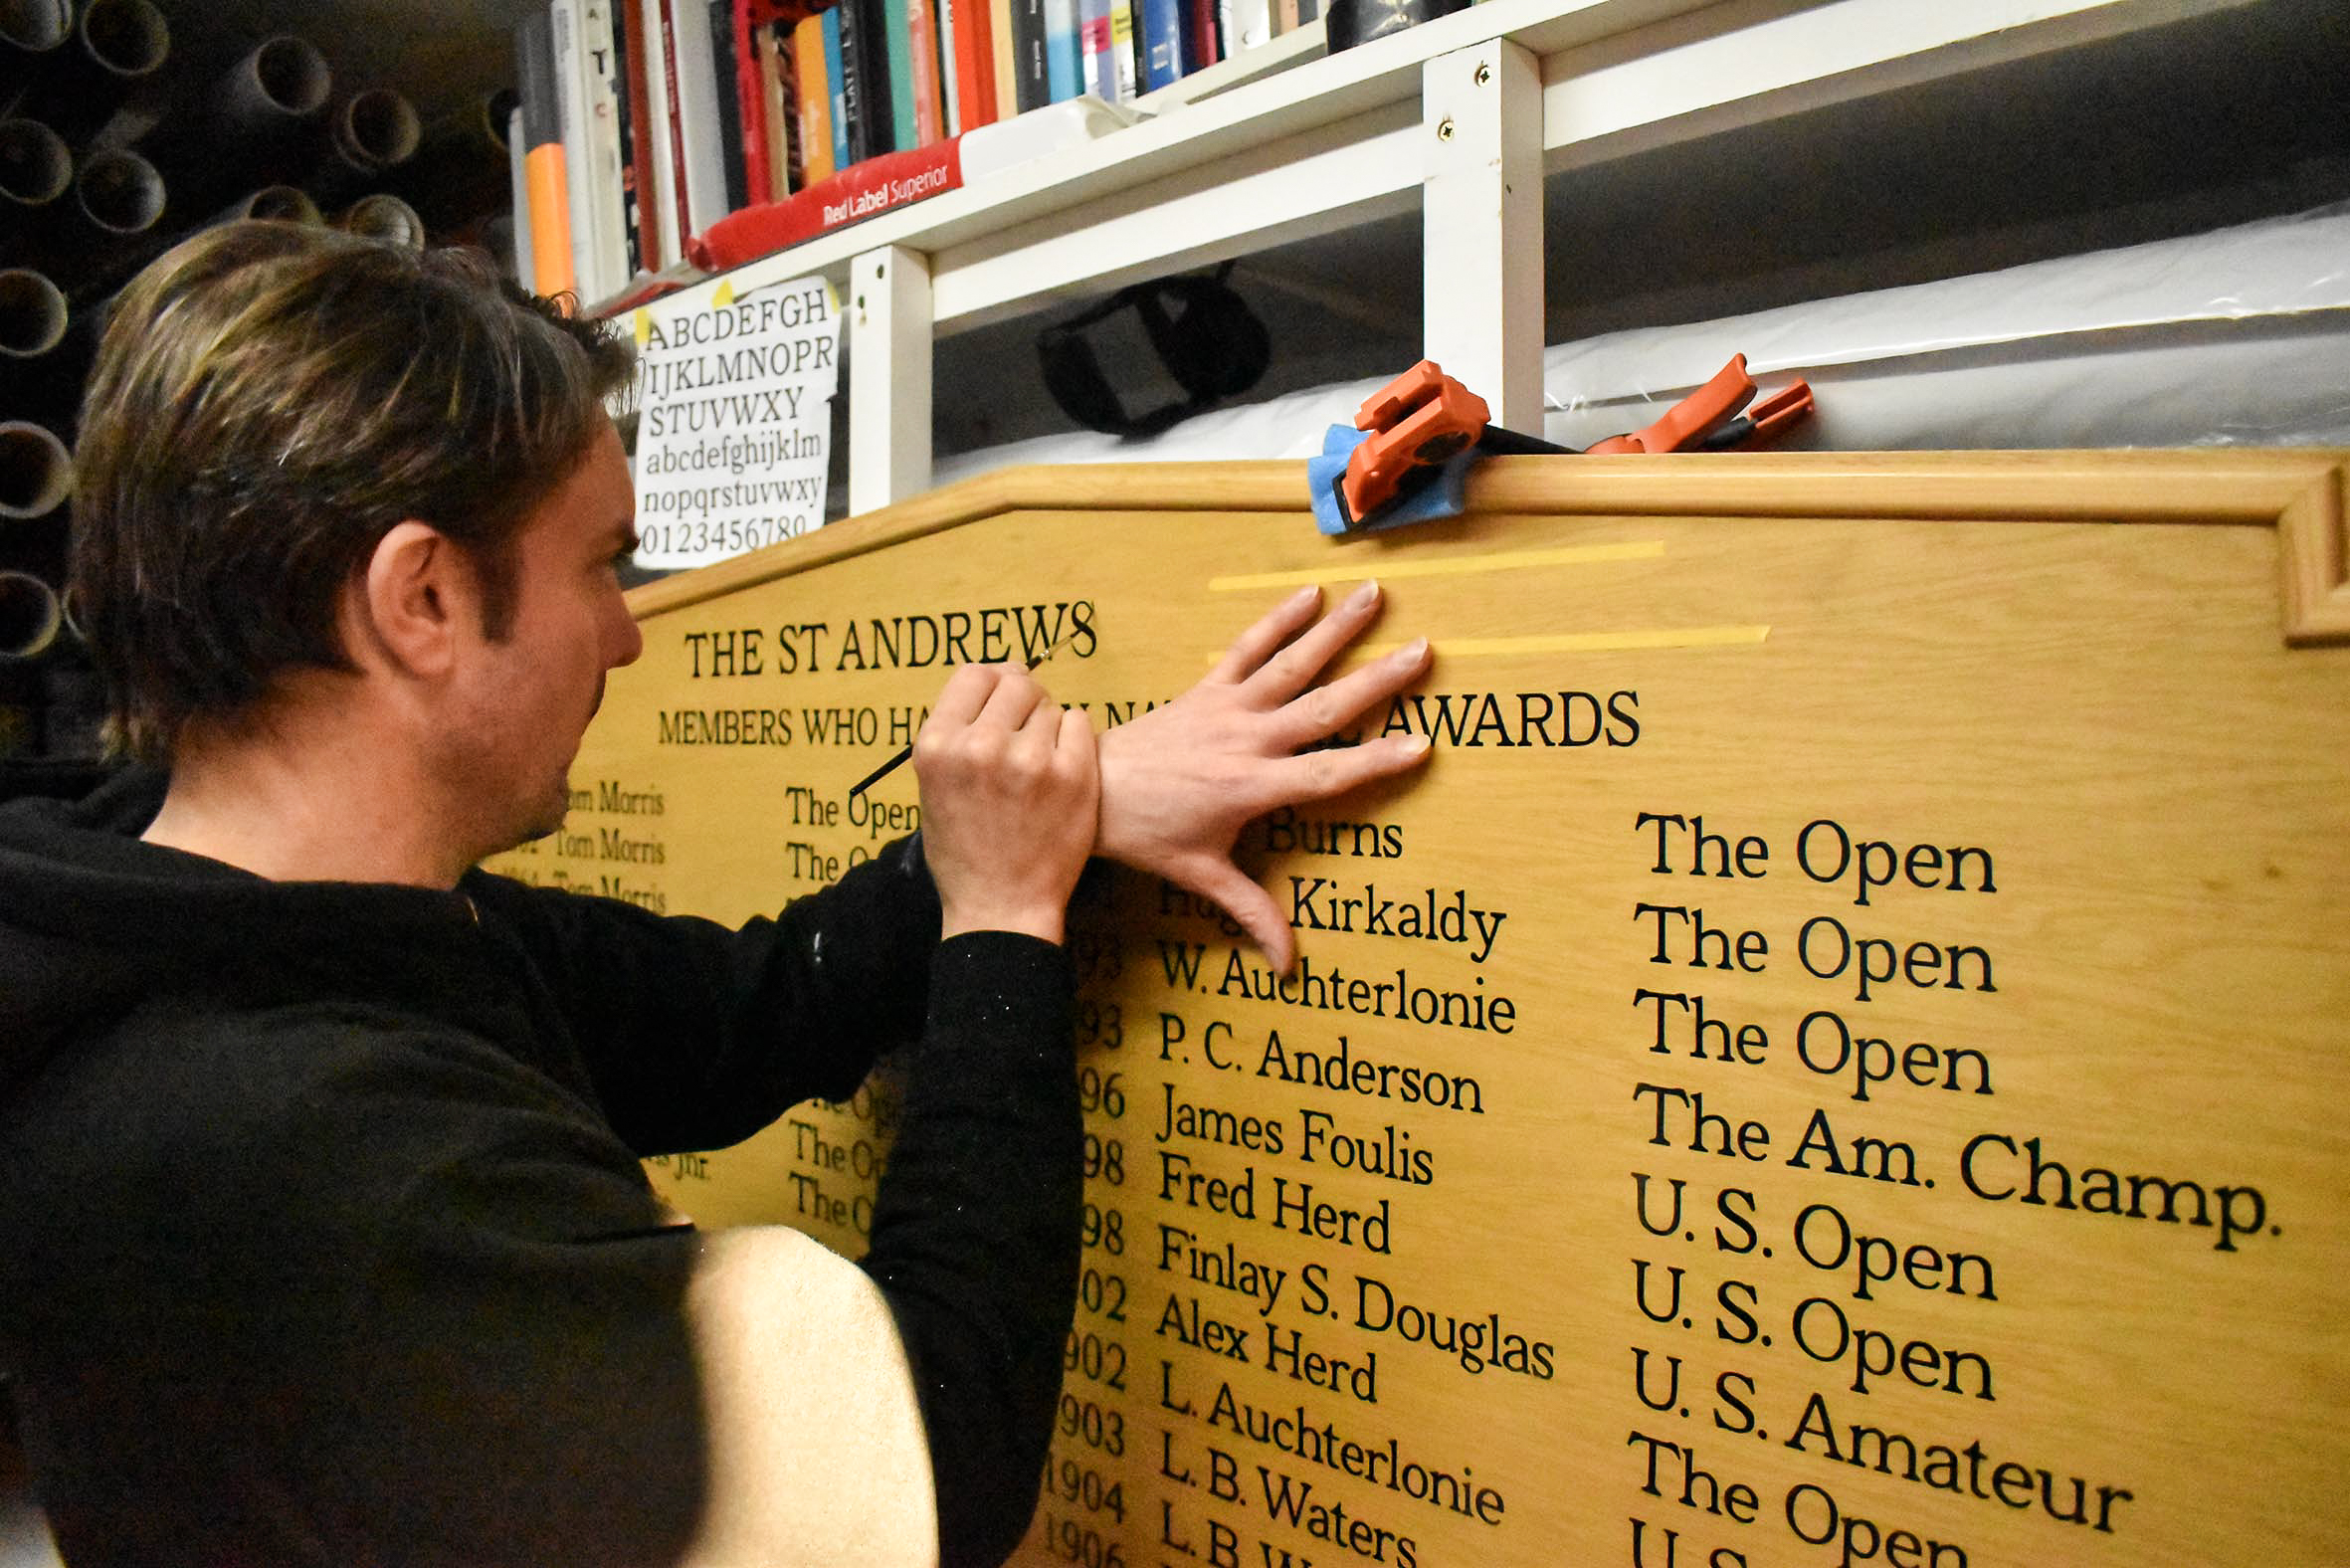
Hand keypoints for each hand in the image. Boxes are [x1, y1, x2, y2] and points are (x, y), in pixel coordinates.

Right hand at [914, 663, 1099, 944]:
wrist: (1001, 908)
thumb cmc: (965, 852)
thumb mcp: (934, 787)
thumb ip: (957, 733)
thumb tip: (998, 678)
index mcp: (937, 746)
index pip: (972, 674)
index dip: (992, 682)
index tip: (1003, 698)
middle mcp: (980, 746)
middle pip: (1016, 683)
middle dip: (1024, 702)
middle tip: (1026, 734)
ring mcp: (1030, 759)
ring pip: (1050, 706)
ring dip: (1049, 728)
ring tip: (1039, 769)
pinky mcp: (1073, 774)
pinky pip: (1080, 723)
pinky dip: (1075, 741)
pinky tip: (1062, 774)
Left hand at [1095, 581, 1431, 970]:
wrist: (1089, 790)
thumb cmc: (1148, 836)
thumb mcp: (1202, 876)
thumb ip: (1251, 914)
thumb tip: (1287, 967)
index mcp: (1252, 787)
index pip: (1327, 775)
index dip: (1376, 761)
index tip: (1422, 744)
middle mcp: (1247, 741)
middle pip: (1323, 707)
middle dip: (1376, 681)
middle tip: (1423, 652)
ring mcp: (1227, 709)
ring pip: (1292, 665)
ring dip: (1336, 630)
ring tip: (1376, 597)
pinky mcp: (1207, 690)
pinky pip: (1247, 649)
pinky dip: (1278, 620)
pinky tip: (1311, 594)